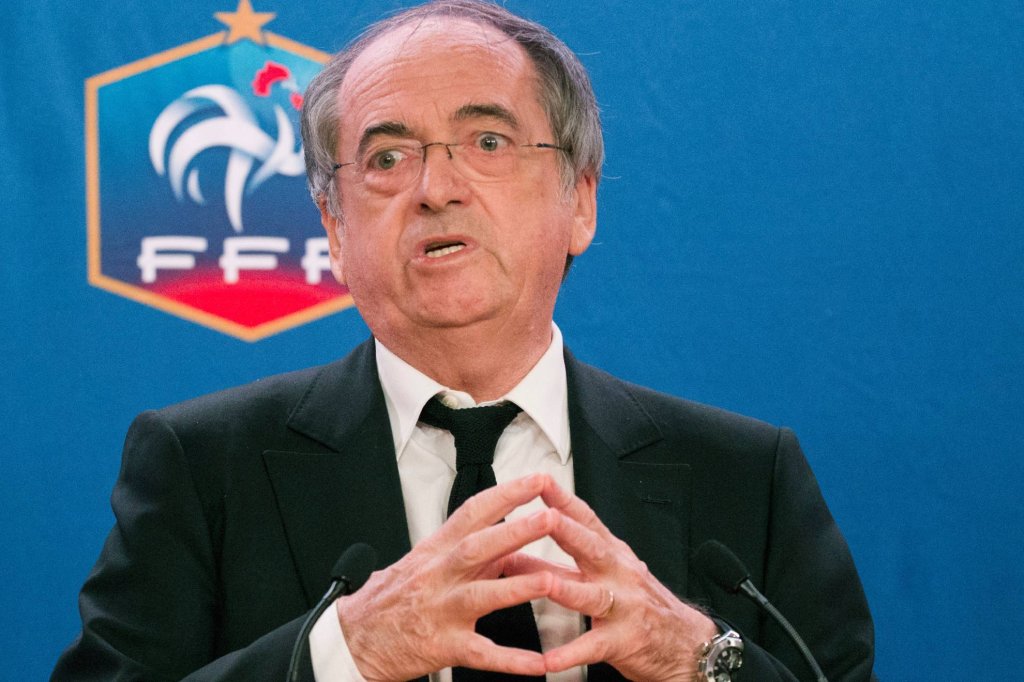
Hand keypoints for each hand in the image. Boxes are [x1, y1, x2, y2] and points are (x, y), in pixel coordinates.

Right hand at [335, 473, 558, 680]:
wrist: (353, 638)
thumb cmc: (388, 599)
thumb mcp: (421, 562)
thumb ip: (463, 549)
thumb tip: (505, 535)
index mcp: (434, 551)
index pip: (471, 514)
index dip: (505, 495)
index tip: (536, 482)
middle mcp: (437, 577)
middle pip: (477, 548)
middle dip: (515, 532)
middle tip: (549, 518)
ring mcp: (440, 612)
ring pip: (481, 596)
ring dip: (517, 588)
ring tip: (549, 580)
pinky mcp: (442, 647)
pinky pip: (481, 654)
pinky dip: (509, 660)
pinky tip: (537, 662)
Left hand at [536, 478, 717, 680]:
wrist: (686, 643)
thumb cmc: (640, 602)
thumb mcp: (614, 569)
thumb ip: (573, 555)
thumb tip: (523, 541)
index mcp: (613, 554)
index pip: (587, 519)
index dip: (564, 499)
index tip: (539, 481)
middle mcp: (619, 574)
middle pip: (591, 548)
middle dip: (566, 531)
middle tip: (542, 517)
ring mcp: (623, 607)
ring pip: (591, 595)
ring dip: (565, 589)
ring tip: (542, 584)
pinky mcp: (623, 641)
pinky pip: (593, 647)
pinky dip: (570, 654)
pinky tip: (547, 660)